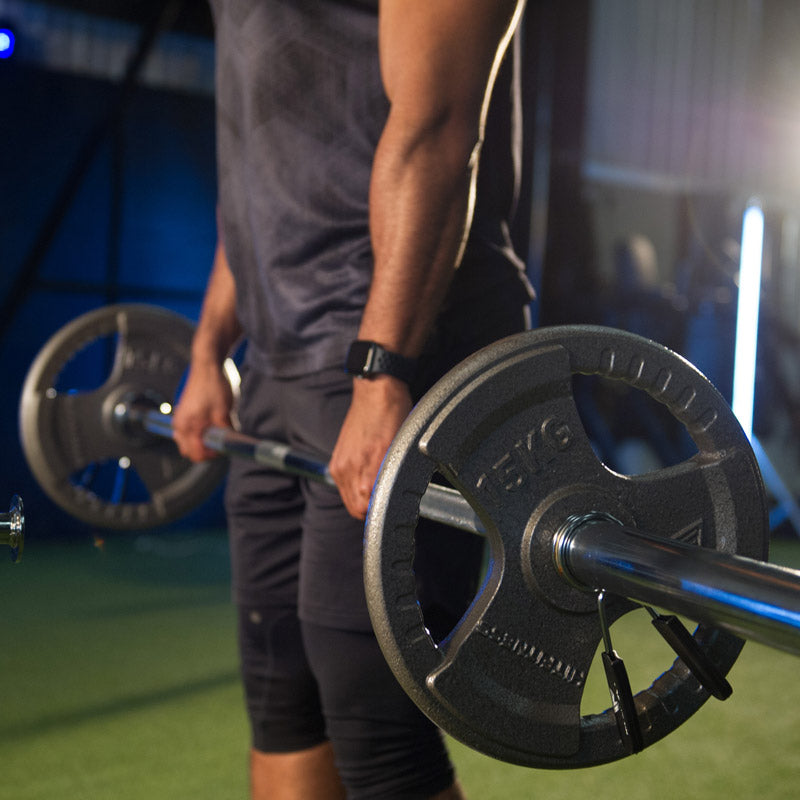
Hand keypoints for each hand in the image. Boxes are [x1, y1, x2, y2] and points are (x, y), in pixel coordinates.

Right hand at [172, 360, 234, 461]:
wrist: (208, 365)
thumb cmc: (215, 386)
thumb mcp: (224, 412)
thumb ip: (224, 432)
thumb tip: (230, 446)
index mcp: (187, 426)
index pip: (196, 454)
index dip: (212, 455)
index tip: (225, 448)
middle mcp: (179, 425)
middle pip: (190, 451)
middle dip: (206, 450)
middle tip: (221, 442)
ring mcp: (179, 419)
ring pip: (188, 442)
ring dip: (201, 442)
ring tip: (217, 432)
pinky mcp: (183, 413)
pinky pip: (187, 432)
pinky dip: (198, 433)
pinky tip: (211, 425)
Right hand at [329, 376, 412, 519]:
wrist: (376, 390)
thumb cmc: (393, 415)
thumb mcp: (401, 449)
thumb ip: (391, 477)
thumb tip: (389, 499)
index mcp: (364, 470)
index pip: (366, 511)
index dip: (379, 512)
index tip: (391, 507)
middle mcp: (347, 470)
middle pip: (355, 508)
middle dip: (370, 508)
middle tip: (387, 499)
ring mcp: (339, 464)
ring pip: (349, 498)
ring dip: (362, 498)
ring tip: (378, 486)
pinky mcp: (336, 459)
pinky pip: (343, 484)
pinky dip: (355, 486)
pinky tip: (368, 475)